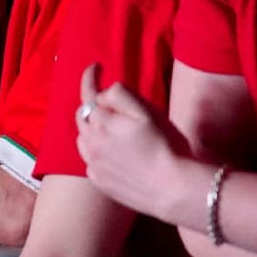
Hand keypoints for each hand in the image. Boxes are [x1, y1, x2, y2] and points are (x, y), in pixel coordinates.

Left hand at [76, 63, 192, 216]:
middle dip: (91, 104)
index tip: (95, 67)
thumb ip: (120, 95)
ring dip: (91, 128)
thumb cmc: (165, 145)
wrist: (173, 189)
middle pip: (82, 116)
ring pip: (82, 139)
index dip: (90, 77)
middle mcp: (90, 143)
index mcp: (101, 122)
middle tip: (108, 102)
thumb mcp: (146, 112)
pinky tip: (113, 154)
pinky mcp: (99, 182)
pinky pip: (90, 160)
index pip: (87, 93)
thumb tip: (102, 93)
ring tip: (109, 128)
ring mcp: (93, 165)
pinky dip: (96, 151)